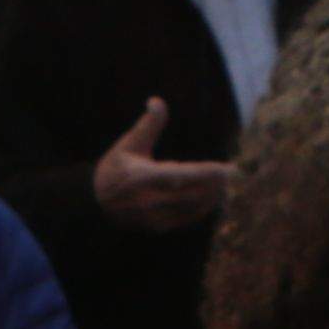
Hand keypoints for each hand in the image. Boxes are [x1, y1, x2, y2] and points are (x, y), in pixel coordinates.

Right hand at [90, 98, 231, 231]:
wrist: (96, 204)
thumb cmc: (114, 169)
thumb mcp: (128, 144)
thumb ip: (148, 124)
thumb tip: (157, 100)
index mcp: (142, 178)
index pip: (181, 176)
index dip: (205, 173)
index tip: (225, 168)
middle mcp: (150, 200)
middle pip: (192, 194)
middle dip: (215, 185)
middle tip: (233, 174)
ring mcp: (154, 217)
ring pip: (192, 209)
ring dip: (212, 197)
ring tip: (226, 184)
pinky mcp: (158, 228)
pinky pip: (187, 219)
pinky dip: (203, 209)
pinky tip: (213, 198)